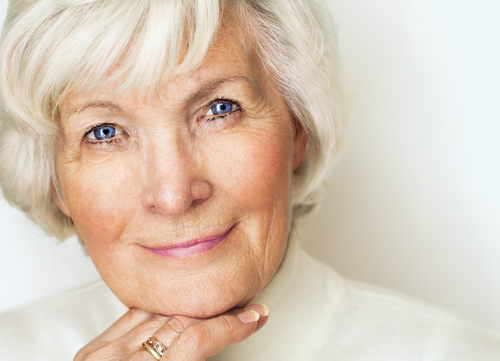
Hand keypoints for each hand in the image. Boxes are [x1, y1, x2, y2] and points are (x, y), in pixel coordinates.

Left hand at [74, 304, 268, 360]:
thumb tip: (219, 351)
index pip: (197, 340)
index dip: (230, 326)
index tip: (253, 318)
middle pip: (182, 321)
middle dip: (220, 315)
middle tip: (246, 313)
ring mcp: (104, 355)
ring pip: (161, 315)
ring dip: (195, 311)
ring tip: (218, 310)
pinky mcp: (93, 351)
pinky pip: (135, 316)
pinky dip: (161, 311)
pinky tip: (178, 308)